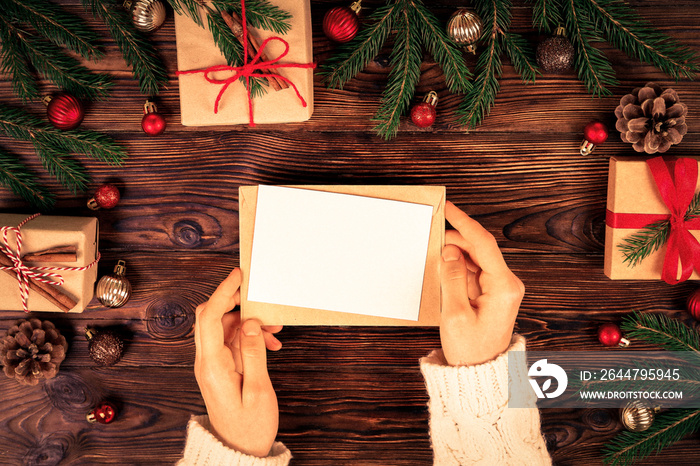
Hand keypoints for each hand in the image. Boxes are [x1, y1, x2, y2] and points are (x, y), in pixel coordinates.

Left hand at [194, 268, 282, 456]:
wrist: (240, 450)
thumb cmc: (250, 426)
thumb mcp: (259, 390)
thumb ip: (253, 353)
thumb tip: (248, 322)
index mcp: (213, 366)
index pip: (210, 317)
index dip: (223, 292)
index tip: (238, 276)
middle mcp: (207, 362)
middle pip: (211, 317)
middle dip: (234, 303)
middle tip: (258, 298)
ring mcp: (211, 365)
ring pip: (224, 328)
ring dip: (246, 322)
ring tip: (273, 330)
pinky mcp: (220, 369)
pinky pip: (230, 342)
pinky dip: (248, 336)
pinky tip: (269, 344)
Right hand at [439, 202, 523, 365]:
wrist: (480, 373)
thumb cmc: (470, 349)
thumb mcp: (455, 314)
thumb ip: (451, 278)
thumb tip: (449, 251)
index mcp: (504, 287)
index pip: (483, 243)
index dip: (464, 222)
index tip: (448, 208)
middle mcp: (507, 284)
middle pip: (480, 248)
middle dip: (456, 240)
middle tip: (433, 238)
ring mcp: (501, 288)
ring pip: (476, 258)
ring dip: (456, 256)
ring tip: (437, 261)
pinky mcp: (493, 294)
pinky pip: (474, 271)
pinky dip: (458, 268)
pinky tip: (445, 273)